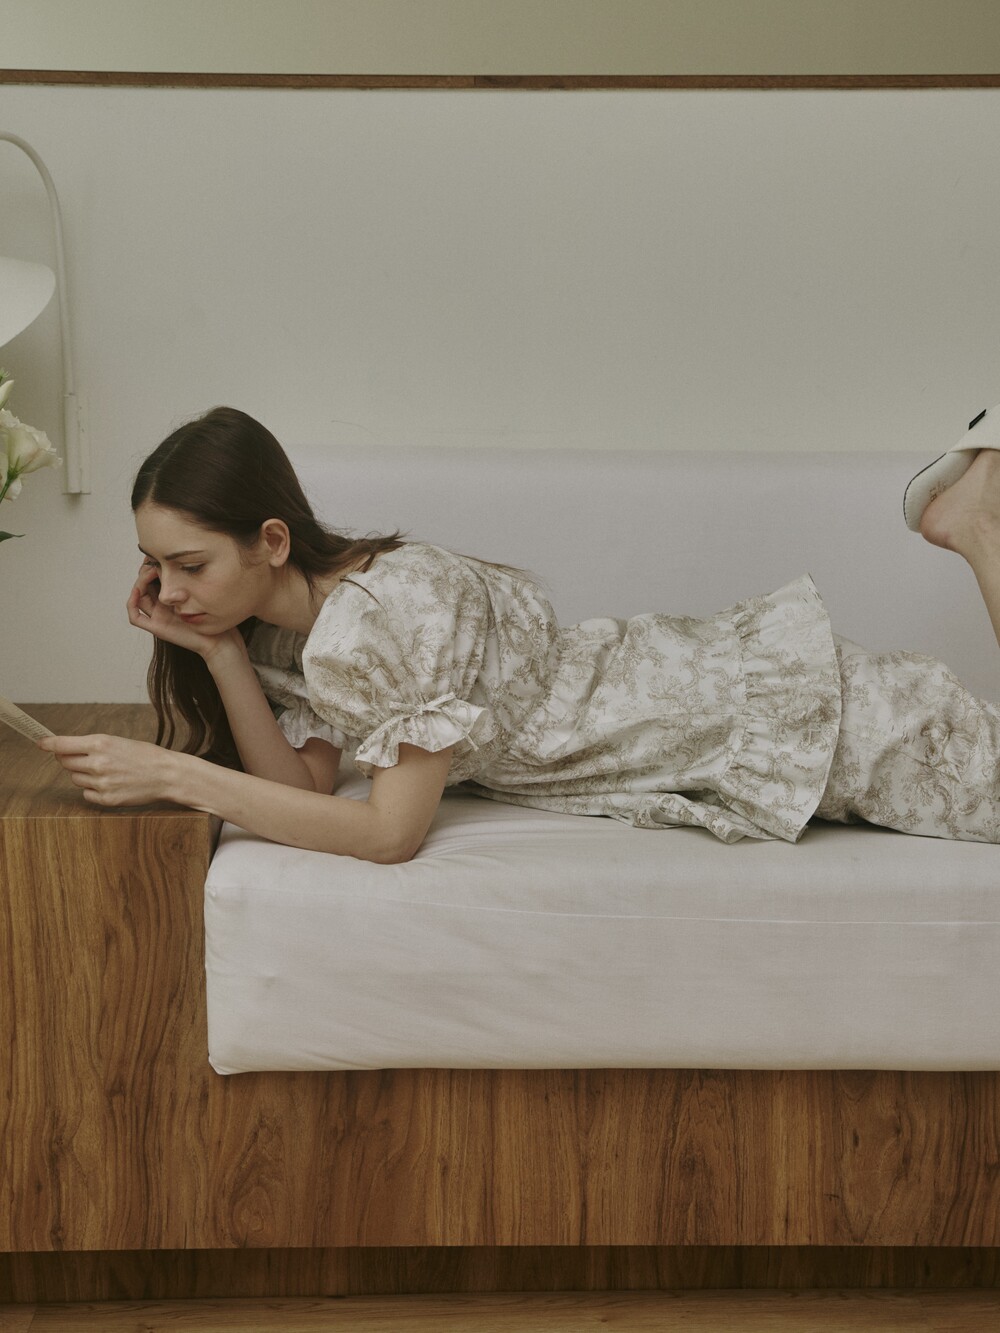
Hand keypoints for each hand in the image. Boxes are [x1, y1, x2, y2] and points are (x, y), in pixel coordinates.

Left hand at [38, 733, 175, 807]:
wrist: (167, 775)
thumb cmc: (144, 755)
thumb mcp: (118, 741)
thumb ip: (91, 746)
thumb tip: (62, 750)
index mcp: (101, 743)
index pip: (62, 745)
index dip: (48, 744)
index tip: (40, 743)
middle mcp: (98, 763)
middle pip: (65, 762)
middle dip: (70, 759)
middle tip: (86, 758)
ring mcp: (101, 783)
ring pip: (75, 778)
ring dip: (83, 775)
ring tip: (106, 771)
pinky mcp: (106, 799)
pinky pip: (86, 794)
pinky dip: (93, 789)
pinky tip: (111, 784)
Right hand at [126, 561, 243, 660]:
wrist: (218, 639)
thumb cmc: (214, 616)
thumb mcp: (199, 590)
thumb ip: (187, 577)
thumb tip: (178, 557)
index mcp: (170, 598)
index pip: (152, 579)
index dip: (150, 567)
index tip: (156, 556)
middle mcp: (161, 607)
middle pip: (142, 587)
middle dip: (144, 572)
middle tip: (152, 562)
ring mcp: (158, 617)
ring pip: (138, 598)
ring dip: (139, 583)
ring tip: (149, 572)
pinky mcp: (157, 628)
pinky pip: (136, 617)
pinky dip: (132, 604)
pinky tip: (138, 590)